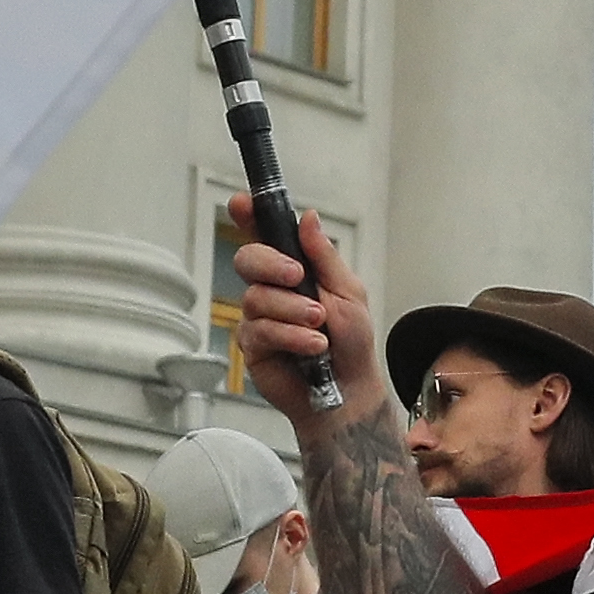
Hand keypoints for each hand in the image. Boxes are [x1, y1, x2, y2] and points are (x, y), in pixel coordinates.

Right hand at [224, 195, 387, 431]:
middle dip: (271, 264)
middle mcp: (272, 289)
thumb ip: (324, 256)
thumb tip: (308, 218)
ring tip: (319, 327)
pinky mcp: (253, 346)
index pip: (265, 235)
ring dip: (293, 311)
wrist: (349, 389)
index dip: (248, 216)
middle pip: (247, 259)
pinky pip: (261, 330)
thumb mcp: (348, 291)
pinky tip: (312, 346)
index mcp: (295, 269)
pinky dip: (291, 336)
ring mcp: (259, 317)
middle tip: (297, 277)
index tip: (241, 203)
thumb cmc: (351, 342)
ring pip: (257, 298)